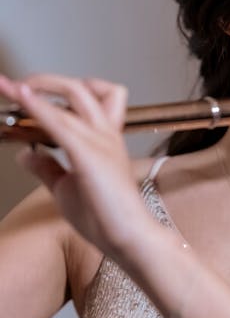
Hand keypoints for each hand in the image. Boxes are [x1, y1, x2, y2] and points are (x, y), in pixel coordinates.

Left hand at [0, 74, 152, 257]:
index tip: (27, 90)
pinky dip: (38, 106)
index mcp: (104, 140)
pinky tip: (21, 98)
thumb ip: (48, 168)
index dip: (58, 90)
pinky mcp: (89, 154)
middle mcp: (105, 134)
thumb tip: (25, 155)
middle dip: (47, 81)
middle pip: (82, 88)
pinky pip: (60, 121)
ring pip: (74, 95)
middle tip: (19, 86)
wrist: (128, 237)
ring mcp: (100, 141)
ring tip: (12, 88)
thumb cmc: (106, 217)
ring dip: (37, 88)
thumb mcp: (66, 188)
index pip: (90, 98)